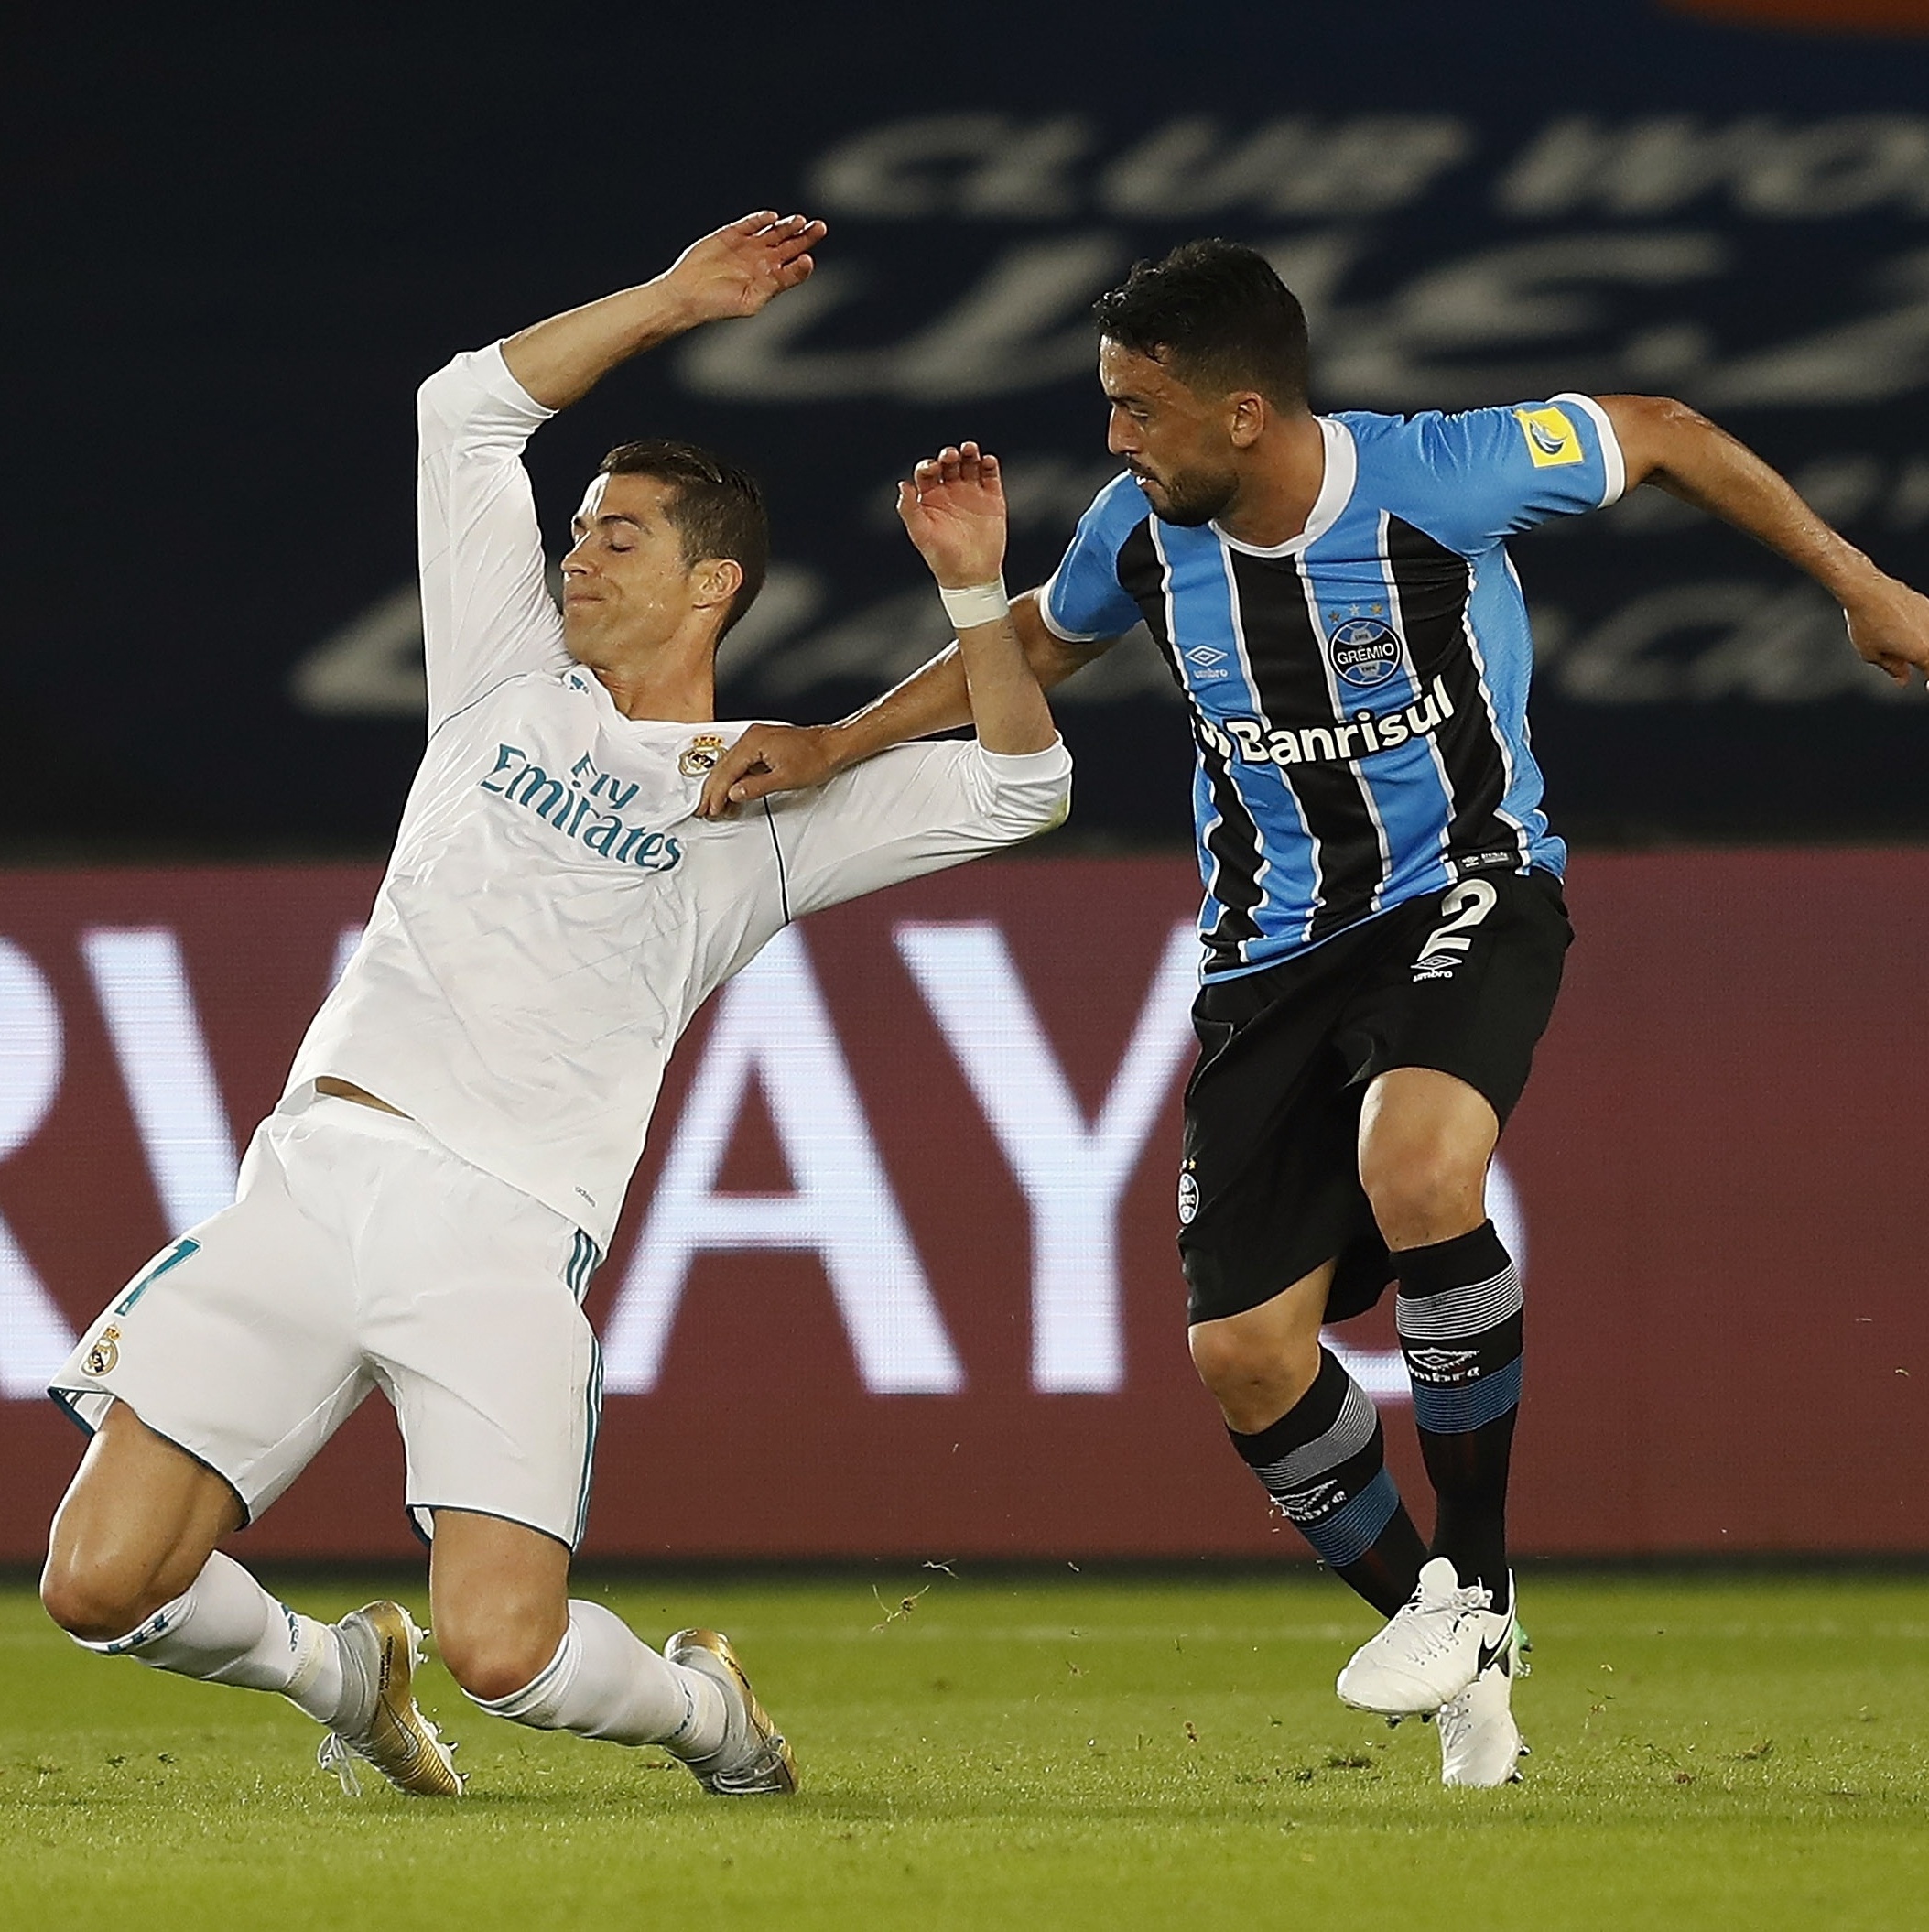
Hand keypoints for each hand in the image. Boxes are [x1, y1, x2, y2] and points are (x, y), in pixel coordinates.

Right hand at [659, 212, 826, 327]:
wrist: (687, 295)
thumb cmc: (719, 305)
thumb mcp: (752, 301)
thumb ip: (778, 285)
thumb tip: (804, 265)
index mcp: (769, 281)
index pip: (794, 269)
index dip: (804, 263)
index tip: (808, 258)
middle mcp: (762, 262)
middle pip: (790, 246)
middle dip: (806, 236)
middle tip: (820, 227)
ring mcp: (748, 247)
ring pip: (774, 232)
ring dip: (788, 226)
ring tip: (800, 221)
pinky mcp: (731, 235)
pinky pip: (751, 223)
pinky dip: (761, 219)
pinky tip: (772, 218)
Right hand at [696, 722, 842, 817]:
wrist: (833, 747)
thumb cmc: (815, 758)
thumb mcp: (784, 779)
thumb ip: (755, 787)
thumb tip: (734, 794)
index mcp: (754, 742)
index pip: (727, 771)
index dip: (717, 793)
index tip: (711, 808)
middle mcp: (752, 737)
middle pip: (723, 767)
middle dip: (712, 790)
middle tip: (704, 809)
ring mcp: (757, 740)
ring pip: (730, 765)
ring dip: (721, 786)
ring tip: (715, 805)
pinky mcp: (763, 745)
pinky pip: (741, 763)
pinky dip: (734, 779)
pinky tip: (732, 793)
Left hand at [897, 443, 1006, 589]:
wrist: (971, 575)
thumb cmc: (941, 557)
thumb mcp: (920, 534)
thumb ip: (909, 509)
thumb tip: (902, 485)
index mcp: (930, 497)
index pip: (927, 472)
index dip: (928, 466)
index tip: (932, 468)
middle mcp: (950, 491)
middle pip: (949, 464)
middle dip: (949, 456)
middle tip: (951, 455)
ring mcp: (972, 493)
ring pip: (970, 464)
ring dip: (969, 453)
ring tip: (969, 449)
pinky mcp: (992, 498)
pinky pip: (990, 475)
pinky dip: (989, 465)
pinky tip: (986, 460)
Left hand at [1845, 573, 1928, 686]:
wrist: (1866, 590)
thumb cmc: (1867, 623)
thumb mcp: (1873, 654)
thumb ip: (1893, 668)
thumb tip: (1903, 679)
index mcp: (1923, 651)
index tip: (1927, 685)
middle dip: (1925, 662)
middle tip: (1911, 665)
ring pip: (1928, 638)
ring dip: (1921, 647)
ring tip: (1897, 644)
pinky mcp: (1926, 604)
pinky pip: (1927, 624)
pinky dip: (1920, 631)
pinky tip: (1901, 630)